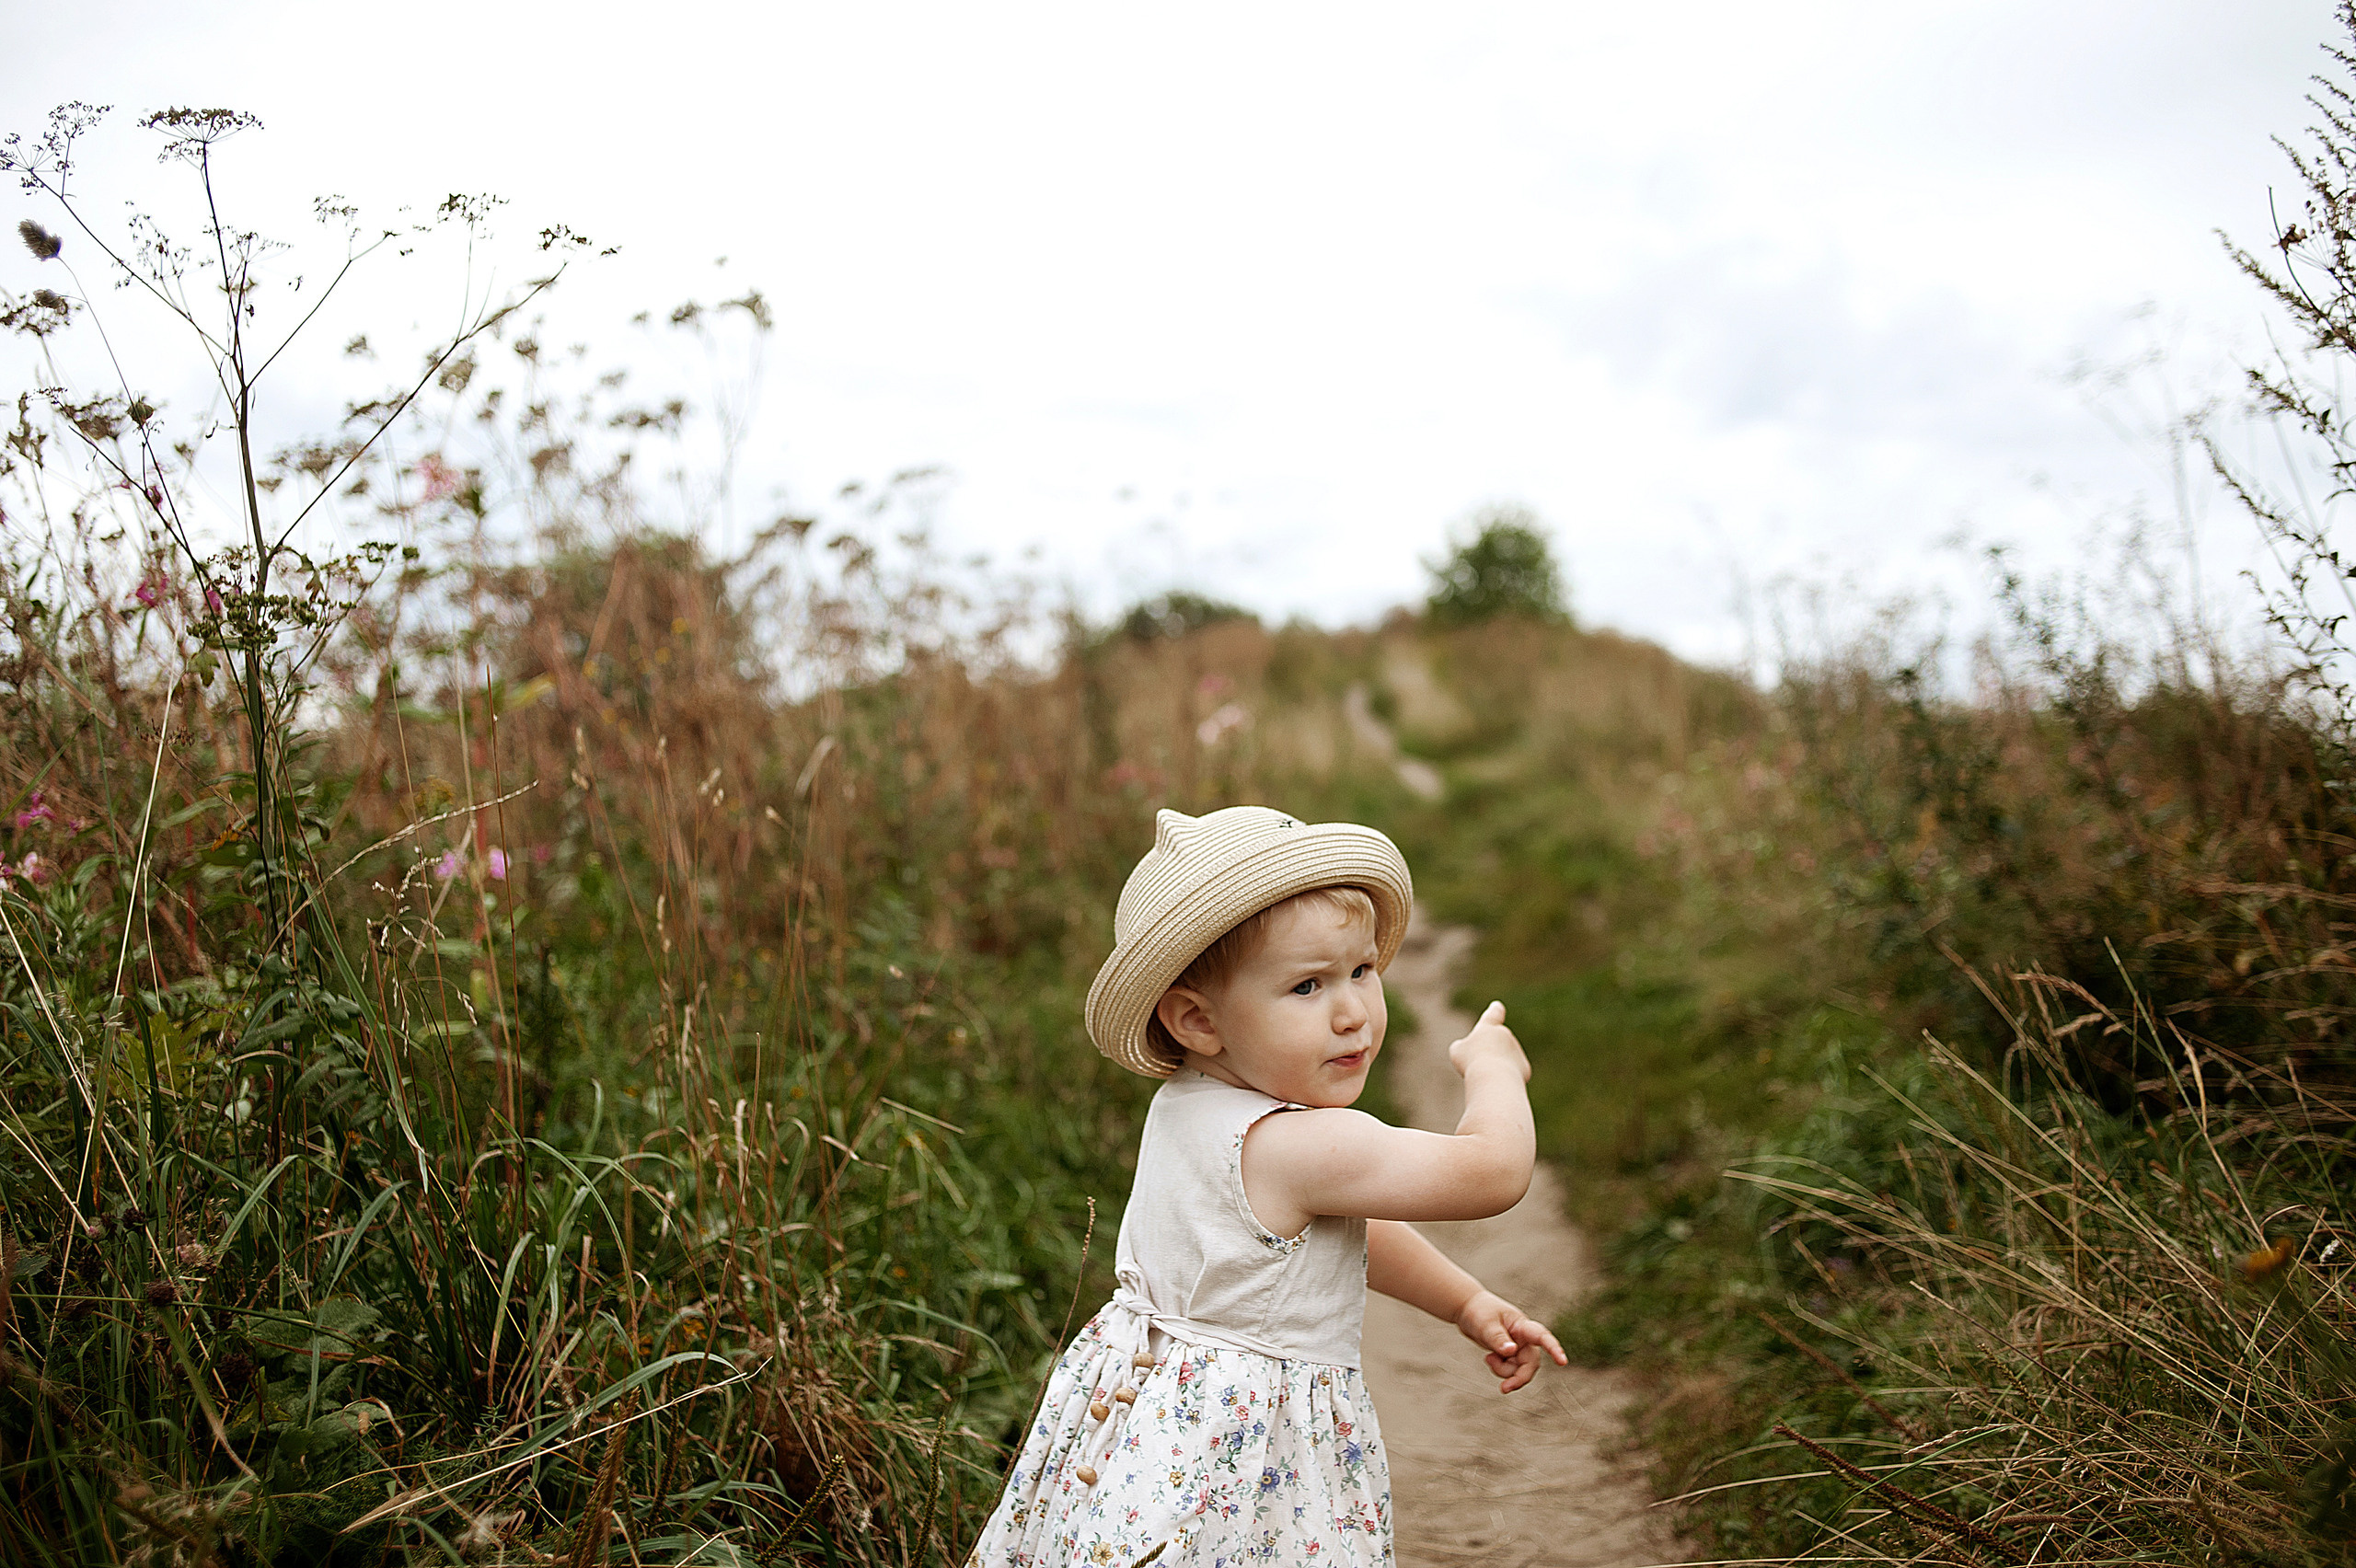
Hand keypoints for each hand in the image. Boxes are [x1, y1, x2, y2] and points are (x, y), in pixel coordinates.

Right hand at [1447, 1001, 1530, 1083]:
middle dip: (1488, 1059)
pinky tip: (1499, 1083)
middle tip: (1478, 1067)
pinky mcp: (1525, 1067)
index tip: (1497, 1007)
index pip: (1493, 1014)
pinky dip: (1504, 1080)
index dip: (1494, 1011)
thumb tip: (1474, 1054)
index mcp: (1488, 1027)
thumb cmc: (1472, 1061)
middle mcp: (1506, 1035)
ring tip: (1488, 1076)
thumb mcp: (1458, 1052)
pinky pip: (1512, 1075)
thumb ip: (1464, 1048)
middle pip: (1495, 1048)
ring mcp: (1517, 1050)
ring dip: (1495, 1071)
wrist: (1494, 1078)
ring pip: (1503, 1064)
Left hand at [1453, 1288, 1567, 1393]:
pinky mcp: (1511, 1354)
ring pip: (1519, 1369)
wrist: (1467, 1309)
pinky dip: (1500, 1369)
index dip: (1554, 1349)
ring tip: (1488, 1358)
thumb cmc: (1478, 1312)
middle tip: (1504, 1389)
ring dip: (1504, 1371)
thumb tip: (1511, 1351)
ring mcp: (1519, 1347)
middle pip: (1531, 1364)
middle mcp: (1524, 1338)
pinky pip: (1510, 1370)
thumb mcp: (1485, 1325)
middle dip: (1519, 1377)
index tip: (1563, 1362)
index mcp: (1522, 1326)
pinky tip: (1490, 1358)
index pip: (1542, 1337)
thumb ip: (1498, 1339)